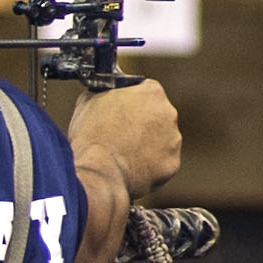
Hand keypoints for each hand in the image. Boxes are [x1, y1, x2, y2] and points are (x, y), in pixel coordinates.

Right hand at [69, 75, 185, 198]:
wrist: (98, 171)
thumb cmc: (91, 135)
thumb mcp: (89, 101)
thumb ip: (107, 92)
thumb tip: (108, 92)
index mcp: (151, 92)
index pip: (146, 90)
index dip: (132, 101)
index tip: (122, 111)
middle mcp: (169, 112)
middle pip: (157, 116)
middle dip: (143, 124)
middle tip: (121, 135)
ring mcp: (173, 139)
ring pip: (161, 141)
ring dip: (147, 146)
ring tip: (123, 155)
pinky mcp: (172, 163)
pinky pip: (161, 163)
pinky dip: (149, 166)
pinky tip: (131, 168)